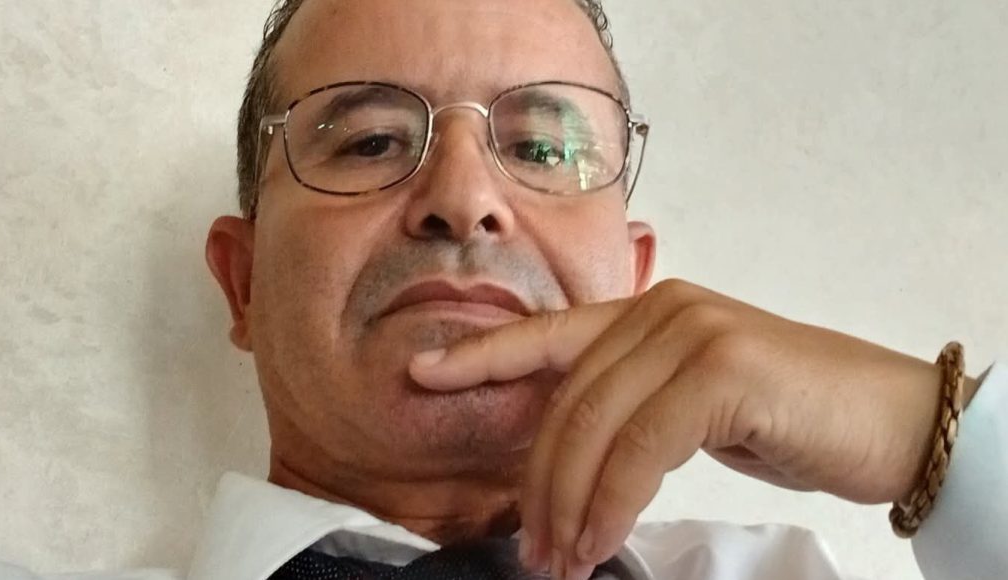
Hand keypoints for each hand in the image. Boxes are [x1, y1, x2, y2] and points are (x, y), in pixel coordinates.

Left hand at [410, 279, 942, 579]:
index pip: (546, 335)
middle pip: (565, 401)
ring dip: (570, 503)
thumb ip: (633, 406)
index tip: (420, 373)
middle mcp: (661, 309)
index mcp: (646, 312)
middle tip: (533, 547)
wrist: (889, 421)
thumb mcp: (693, 405)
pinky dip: (613, 502)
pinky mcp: (721, 366)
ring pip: (594, 426)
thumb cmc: (791, 417)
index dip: (479, 354)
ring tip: (563, 558)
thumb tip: (571, 460)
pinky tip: (603, 539)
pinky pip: (641, 448)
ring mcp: (690, 331)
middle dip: (538, 481)